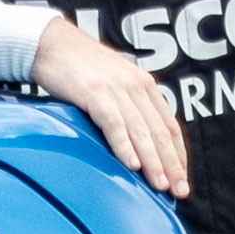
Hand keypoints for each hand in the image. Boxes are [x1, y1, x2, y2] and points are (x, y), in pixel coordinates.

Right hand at [31, 17, 189, 198]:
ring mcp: (116, 88)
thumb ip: (129, 107)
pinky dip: (124, 145)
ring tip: (159, 185)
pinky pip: (114, 122)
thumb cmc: (80, 68)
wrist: (52, 43)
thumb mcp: (114, 84)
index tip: (182, 178)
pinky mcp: (94, 91)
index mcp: (144, 85)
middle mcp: (136, 85)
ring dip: (152, 161)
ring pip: (141, 130)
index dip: (178, 154)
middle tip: (178, 191)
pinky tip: (130, 164)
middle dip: (171, 164)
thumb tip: (139, 141)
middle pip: (159, 131)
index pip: (170, 125)